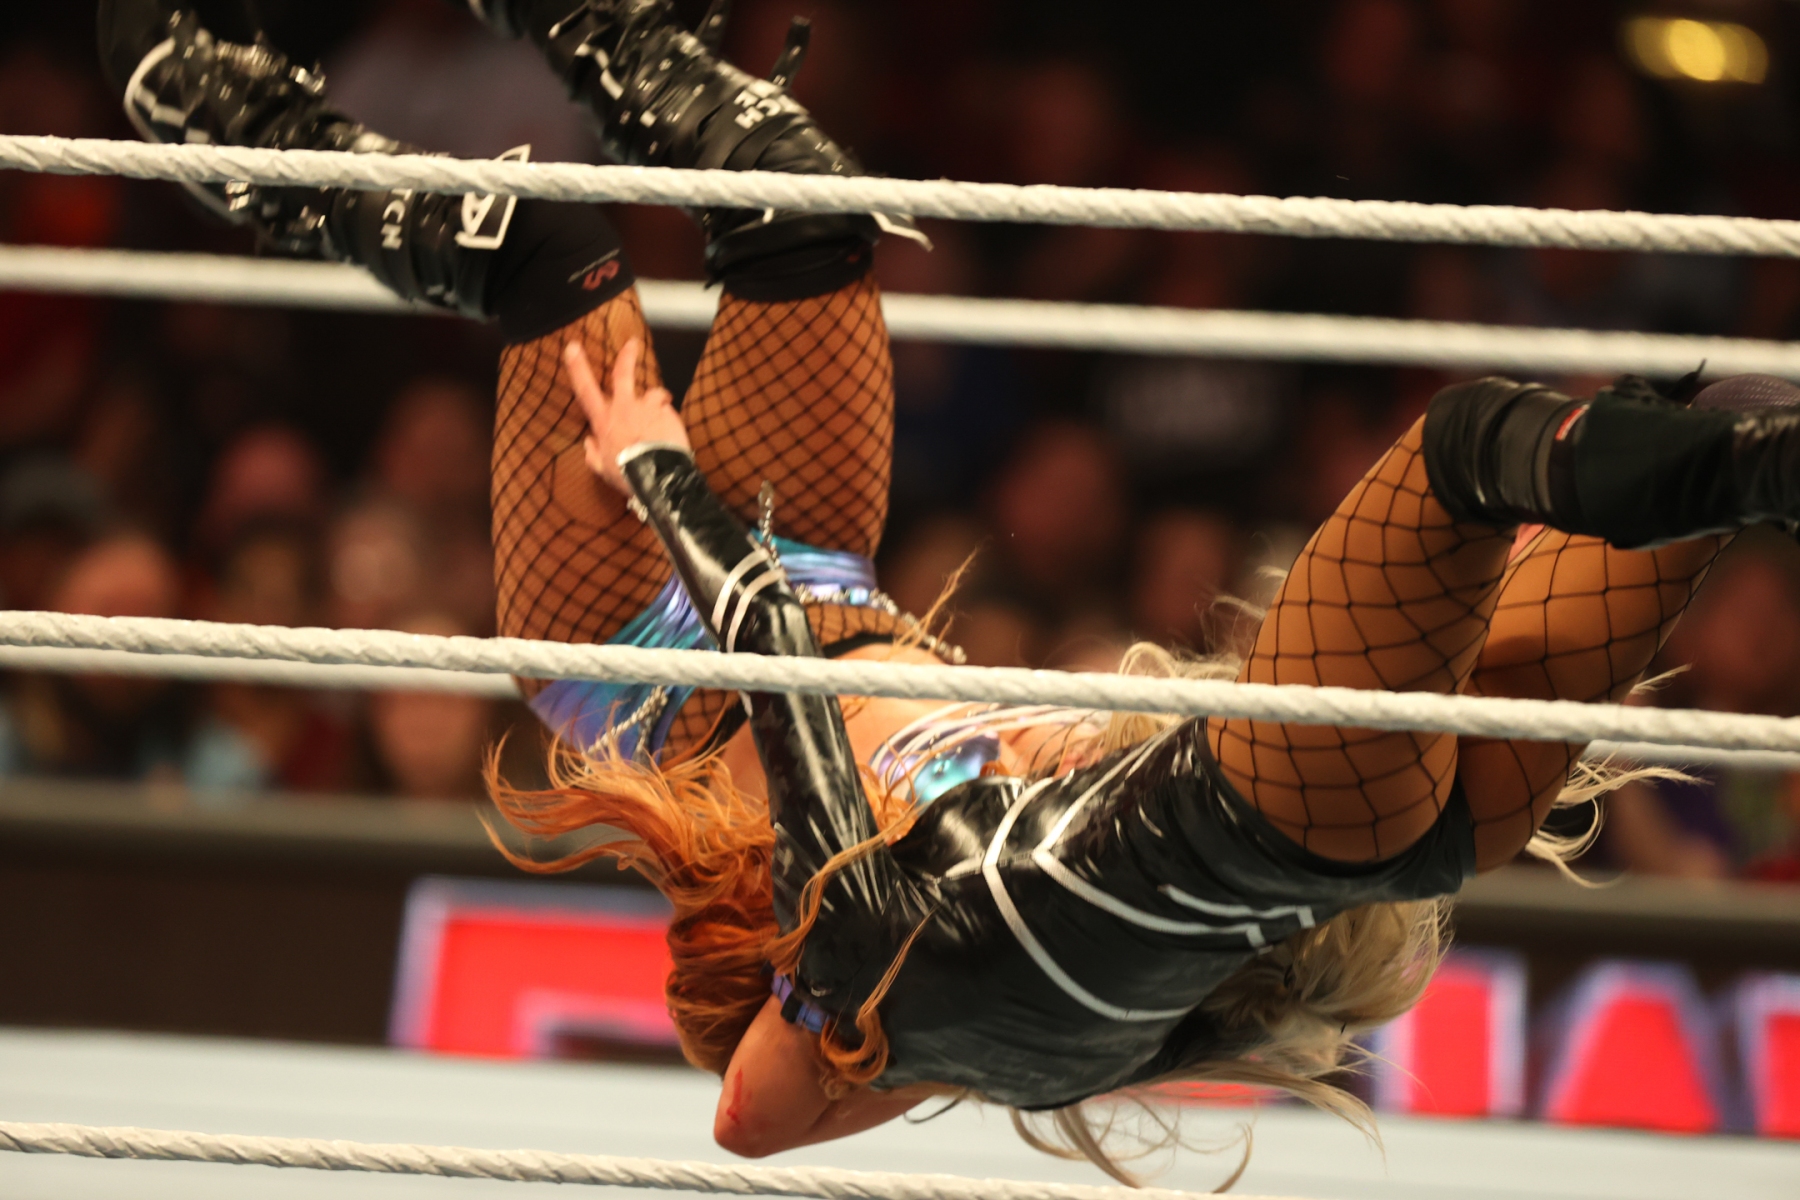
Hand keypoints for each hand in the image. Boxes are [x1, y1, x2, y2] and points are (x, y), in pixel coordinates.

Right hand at [565, 337, 688, 493]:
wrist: (659, 478)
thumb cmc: (628, 474)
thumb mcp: (603, 468)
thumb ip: (593, 453)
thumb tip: (589, 442)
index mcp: (604, 420)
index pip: (585, 389)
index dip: (578, 367)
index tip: (573, 347)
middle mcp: (625, 407)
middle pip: (623, 374)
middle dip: (627, 356)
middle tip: (633, 344)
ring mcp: (648, 408)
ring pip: (654, 393)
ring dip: (657, 400)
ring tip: (660, 415)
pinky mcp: (669, 414)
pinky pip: (668, 412)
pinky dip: (668, 420)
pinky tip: (670, 435)